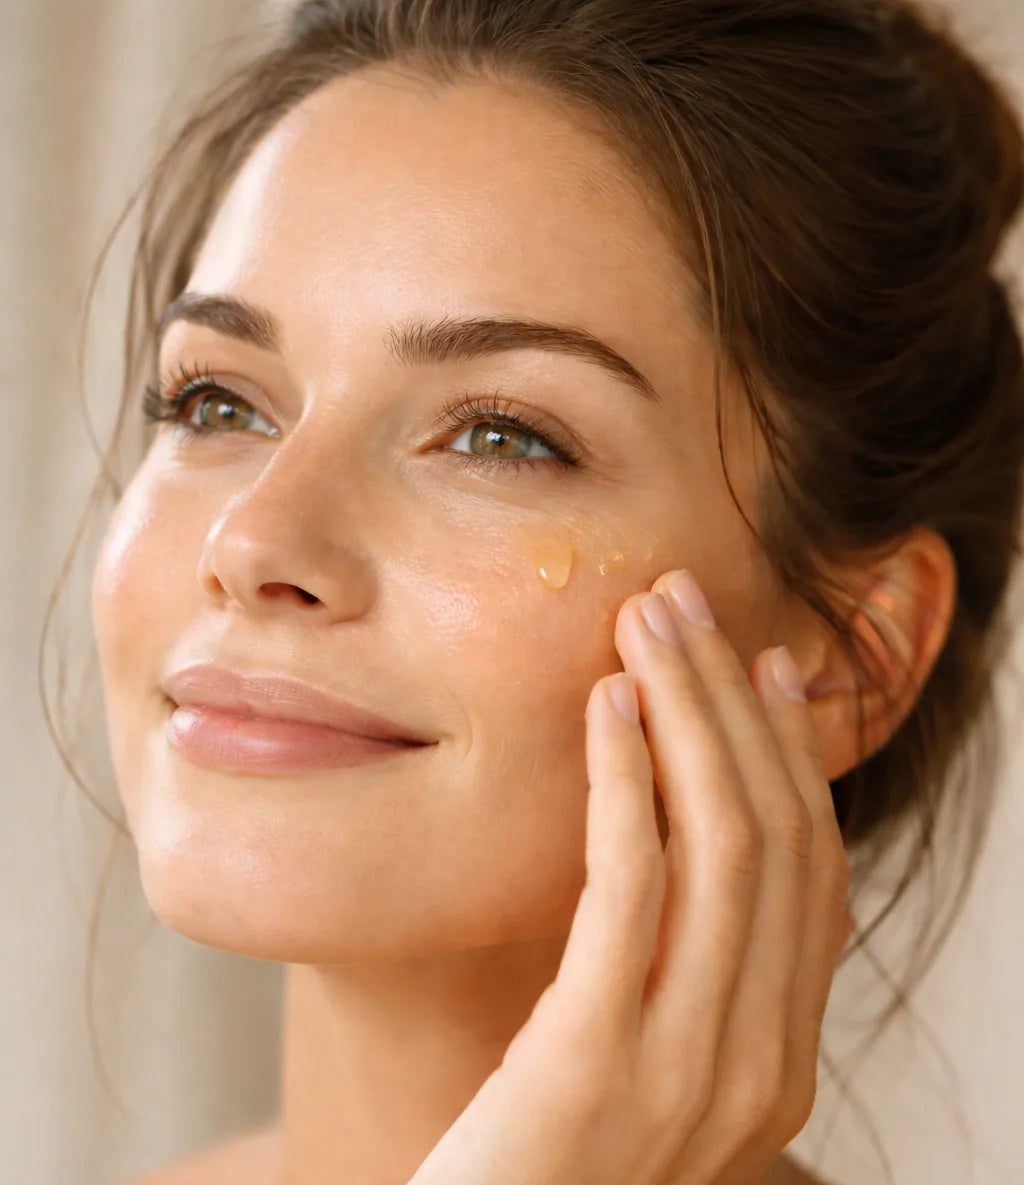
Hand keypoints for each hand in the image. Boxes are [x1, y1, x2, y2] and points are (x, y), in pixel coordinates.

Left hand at [407, 568, 852, 1184]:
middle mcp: (758, 1065)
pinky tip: (606, 706)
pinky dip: (627, 778)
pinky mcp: (593, 1059)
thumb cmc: (542, 1153)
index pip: (815, 873)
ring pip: (723, 843)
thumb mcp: (642, 1055)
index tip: (765, 664)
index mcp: (779, 1059)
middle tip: (690, 606)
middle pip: (776, 835)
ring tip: (648, 625)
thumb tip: (692, 830)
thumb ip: (685, 968)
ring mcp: (687, 1070)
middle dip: (736, 702)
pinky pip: (632, 885)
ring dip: (689, 712)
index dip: (794, 754)